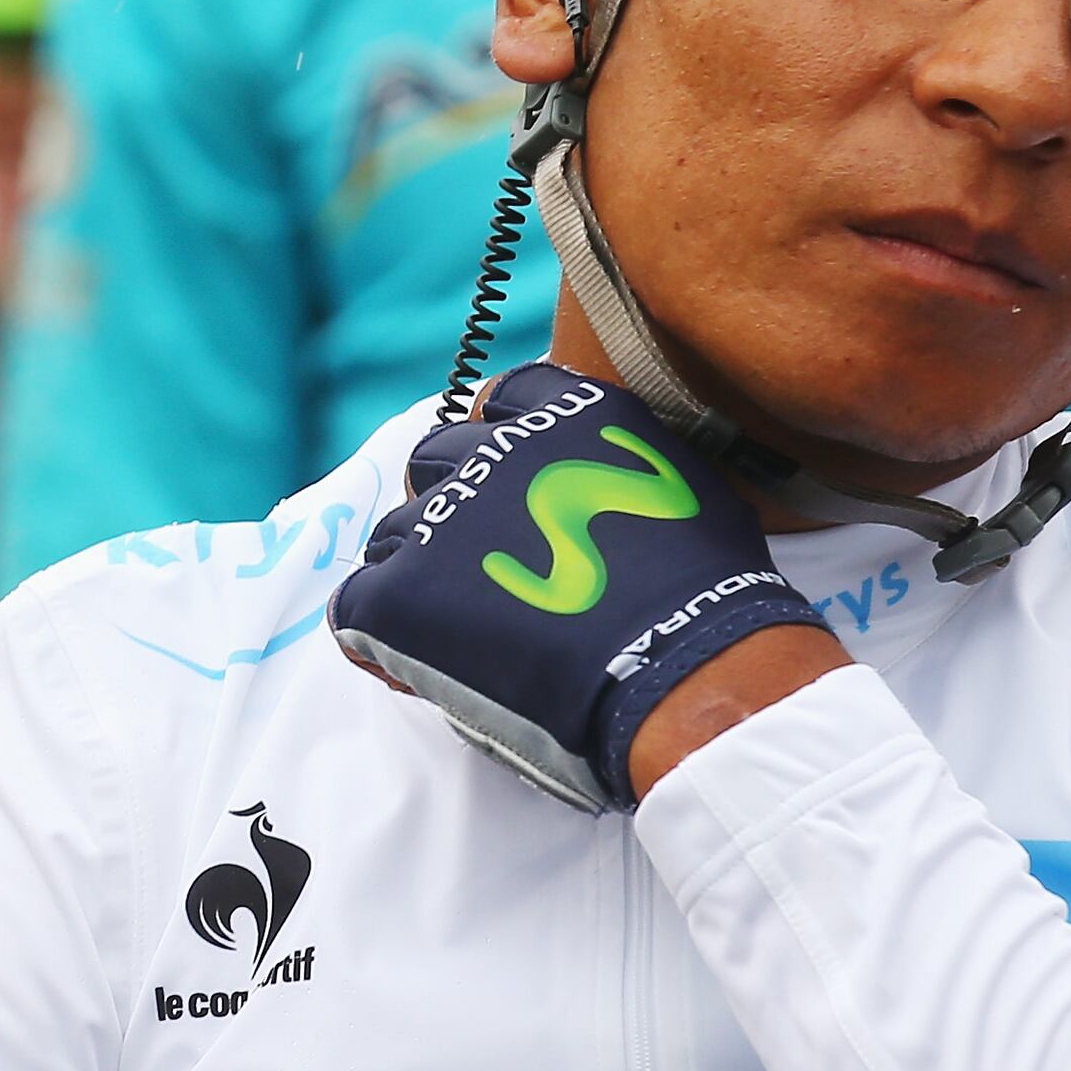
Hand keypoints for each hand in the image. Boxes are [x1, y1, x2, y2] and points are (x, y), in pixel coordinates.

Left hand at [331, 365, 837, 810]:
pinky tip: (417, 667)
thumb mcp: (690, 496)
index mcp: (567, 414)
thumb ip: (628, 474)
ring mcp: (440, 519)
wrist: (687, 670)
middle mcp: (494, 450)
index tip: (513, 494)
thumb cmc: (713, 599)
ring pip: (394, 535)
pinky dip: (379, 635)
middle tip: (484, 571)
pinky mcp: (400, 592)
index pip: (503, 400)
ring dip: (419, 575)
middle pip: (437, 462)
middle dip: (453, 509)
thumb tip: (611, 493)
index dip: (500, 449)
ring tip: (465, 635)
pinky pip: (357, 603)